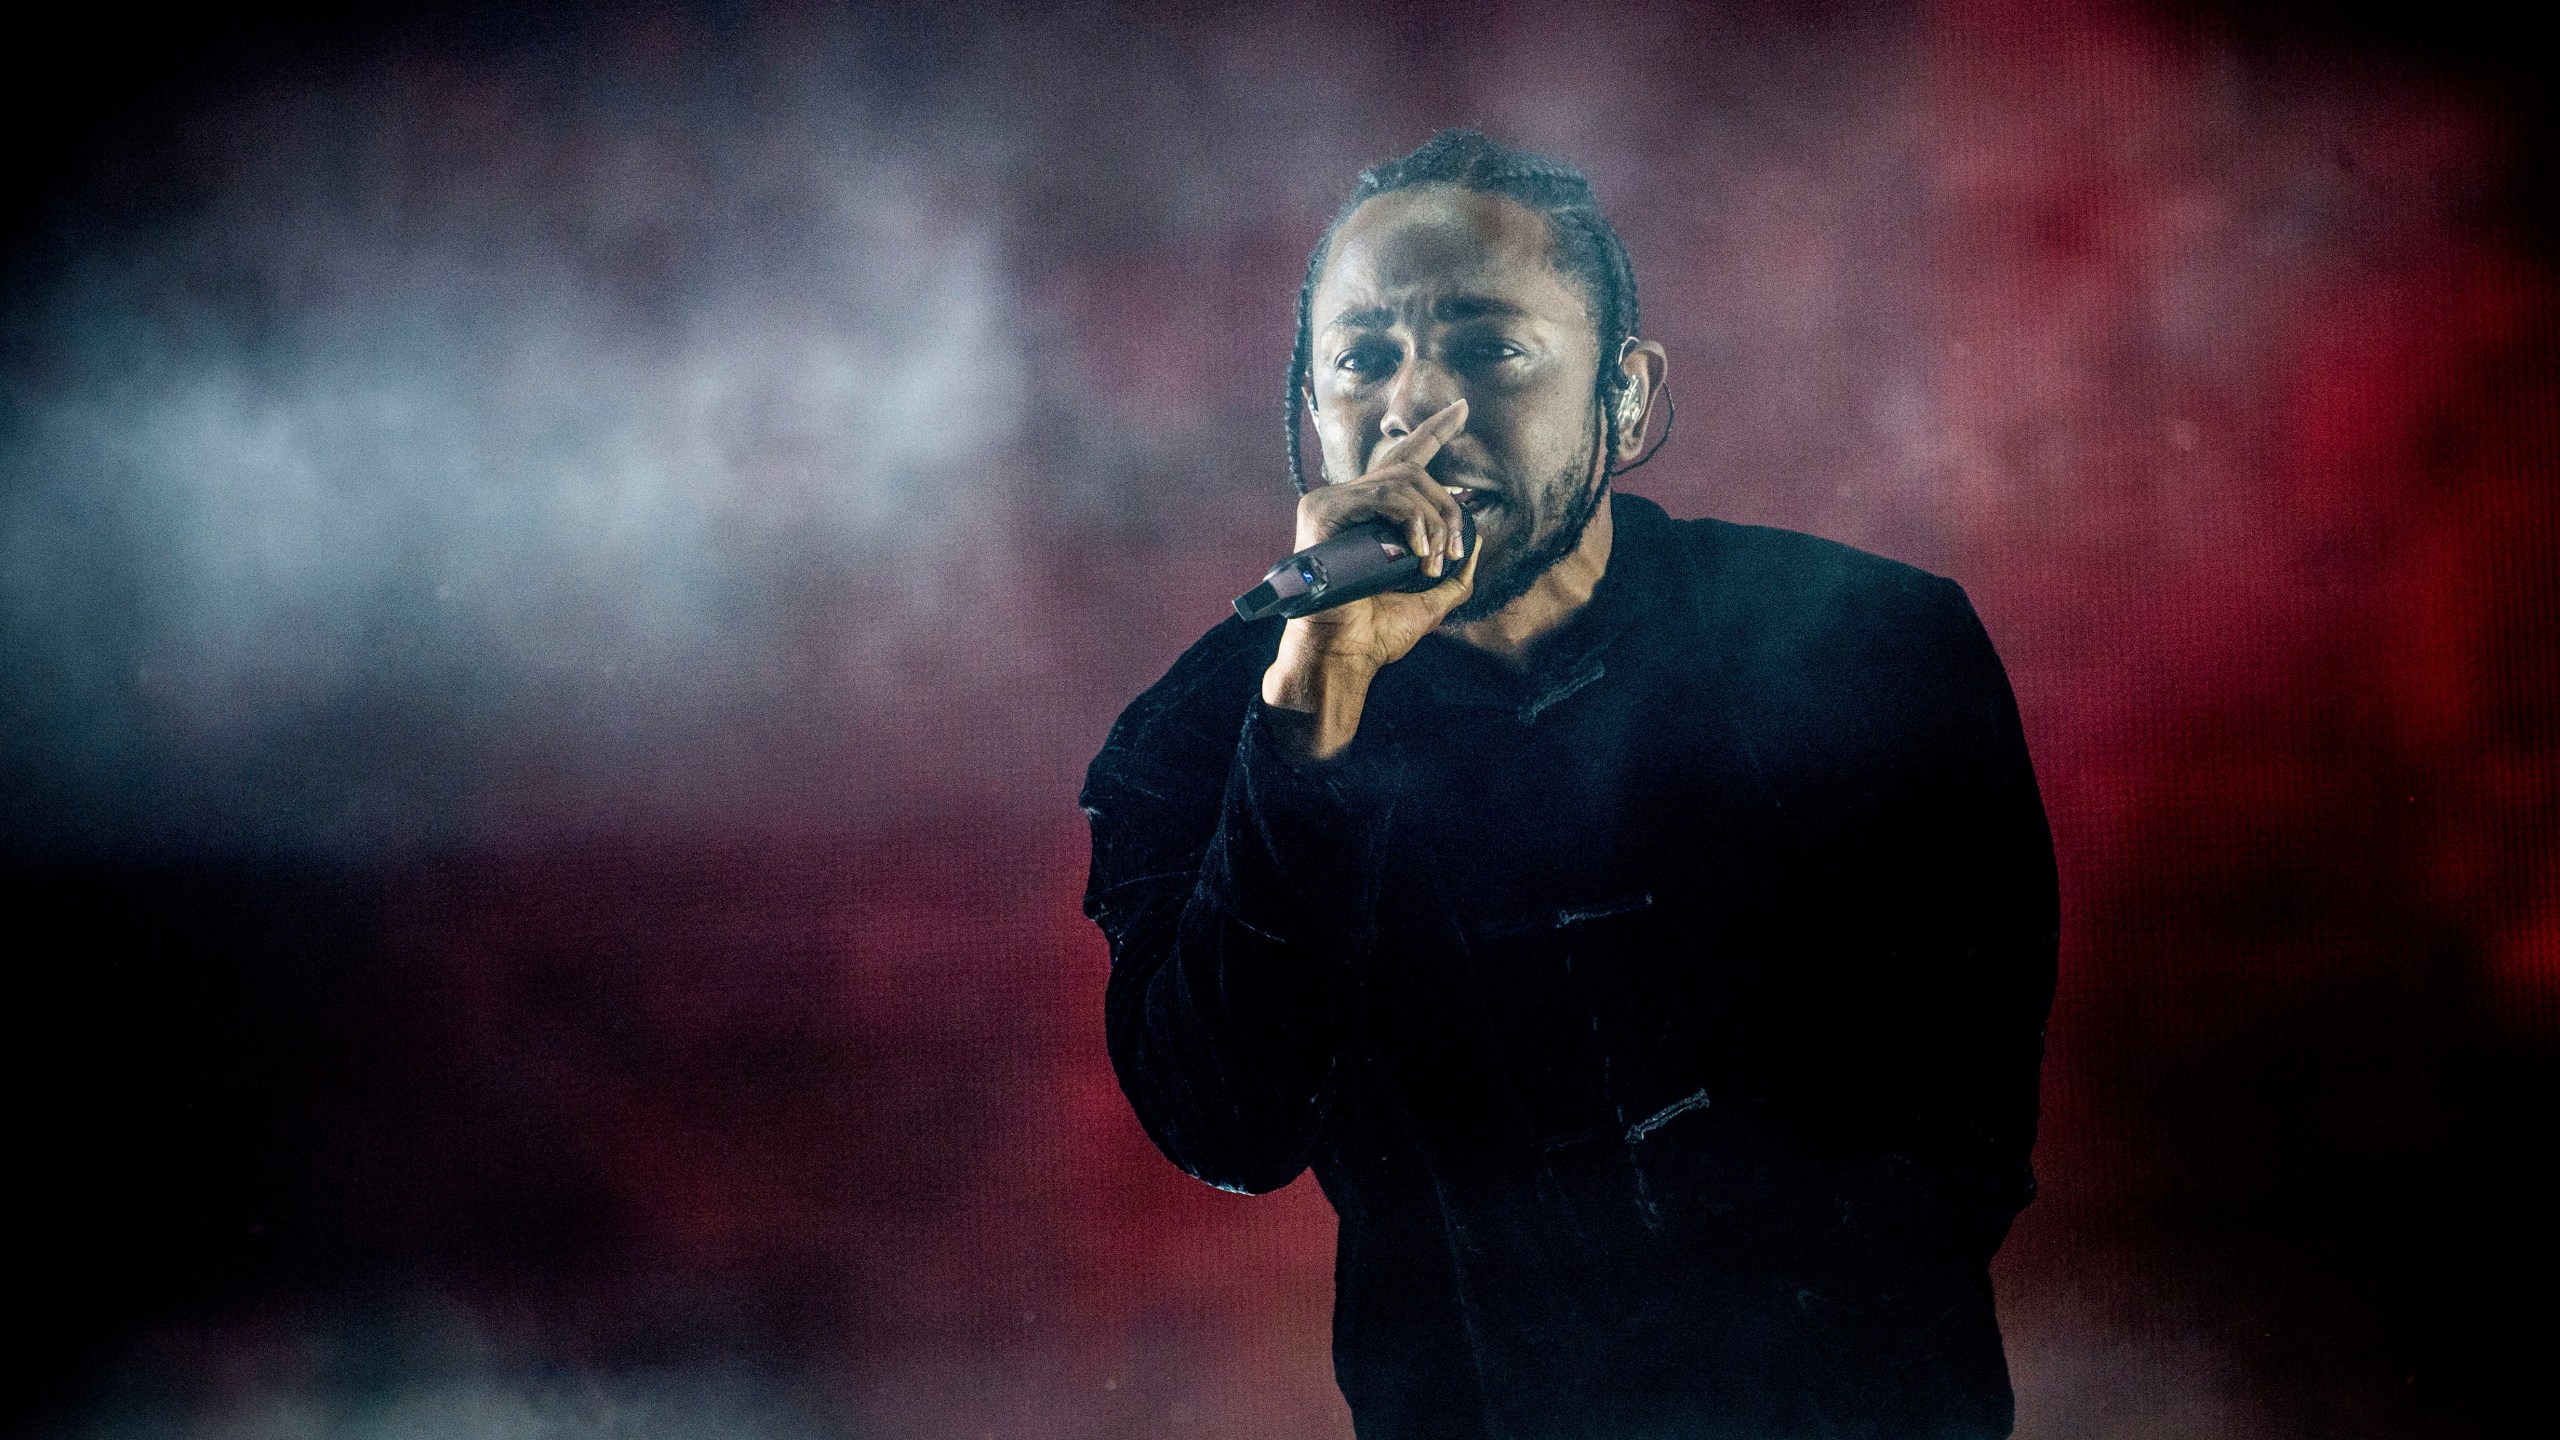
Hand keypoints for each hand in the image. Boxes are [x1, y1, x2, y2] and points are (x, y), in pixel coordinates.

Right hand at [1261, 399, 1479, 760]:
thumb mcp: (1433, 599)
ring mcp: (1333, 503)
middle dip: (1447, 507)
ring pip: (1403, 481)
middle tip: (1455, 548)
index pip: (1404, 459)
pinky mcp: (1322, 510)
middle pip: (1413, 470)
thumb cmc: (1379, 633)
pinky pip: (1384, 494)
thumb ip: (1456, 570)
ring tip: (1433, 560)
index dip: (1435, 432)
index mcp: (1371, 514)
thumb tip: (1477, 535)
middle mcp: (1350, 501)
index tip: (1462, 409)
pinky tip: (1416, 553)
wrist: (1346, 653)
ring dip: (1433, 520)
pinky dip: (1411, 520)